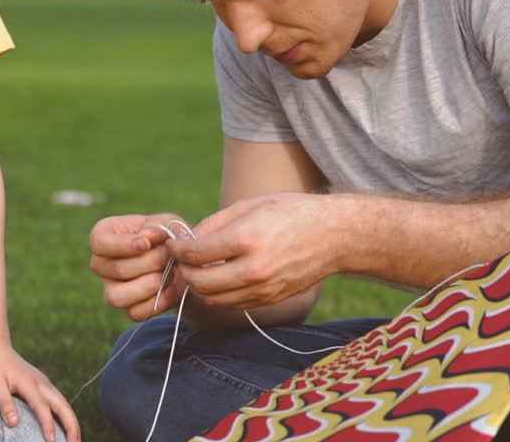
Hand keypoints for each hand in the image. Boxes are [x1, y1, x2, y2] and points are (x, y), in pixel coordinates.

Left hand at [0, 343, 79, 441]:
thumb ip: (4, 403)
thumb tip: (14, 423)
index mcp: (29, 383)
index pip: (42, 407)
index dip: (48, 425)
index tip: (51, 441)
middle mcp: (41, 383)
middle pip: (63, 405)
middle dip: (71, 426)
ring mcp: (44, 383)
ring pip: (64, 403)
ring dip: (71, 422)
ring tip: (75, 440)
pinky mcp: (42, 384)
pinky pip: (59, 401)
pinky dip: (65, 415)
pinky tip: (65, 426)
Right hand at [89, 213, 188, 320]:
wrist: (182, 261)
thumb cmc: (167, 236)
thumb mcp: (166, 223)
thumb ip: (157, 226)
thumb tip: (146, 237)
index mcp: (103, 236)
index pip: (99, 243)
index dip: (121, 245)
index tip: (146, 244)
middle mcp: (101, 264)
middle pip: (116, 270)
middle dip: (149, 262)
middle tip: (169, 255)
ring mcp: (111, 288)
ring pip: (118, 297)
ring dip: (150, 285)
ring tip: (170, 273)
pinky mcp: (127, 307)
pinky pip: (135, 313)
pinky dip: (158, 302)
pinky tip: (172, 288)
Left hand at [166, 193, 345, 308]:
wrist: (335, 235)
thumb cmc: (292, 212)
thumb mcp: (250, 205)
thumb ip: (214, 223)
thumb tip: (188, 239)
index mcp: (246, 239)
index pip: (196, 254)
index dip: (177, 249)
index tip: (174, 244)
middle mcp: (254, 269)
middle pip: (199, 282)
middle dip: (183, 271)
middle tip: (181, 259)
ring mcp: (263, 288)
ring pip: (213, 299)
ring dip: (198, 286)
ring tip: (197, 269)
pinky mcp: (270, 299)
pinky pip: (232, 303)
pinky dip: (217, 294)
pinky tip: (218, 278)